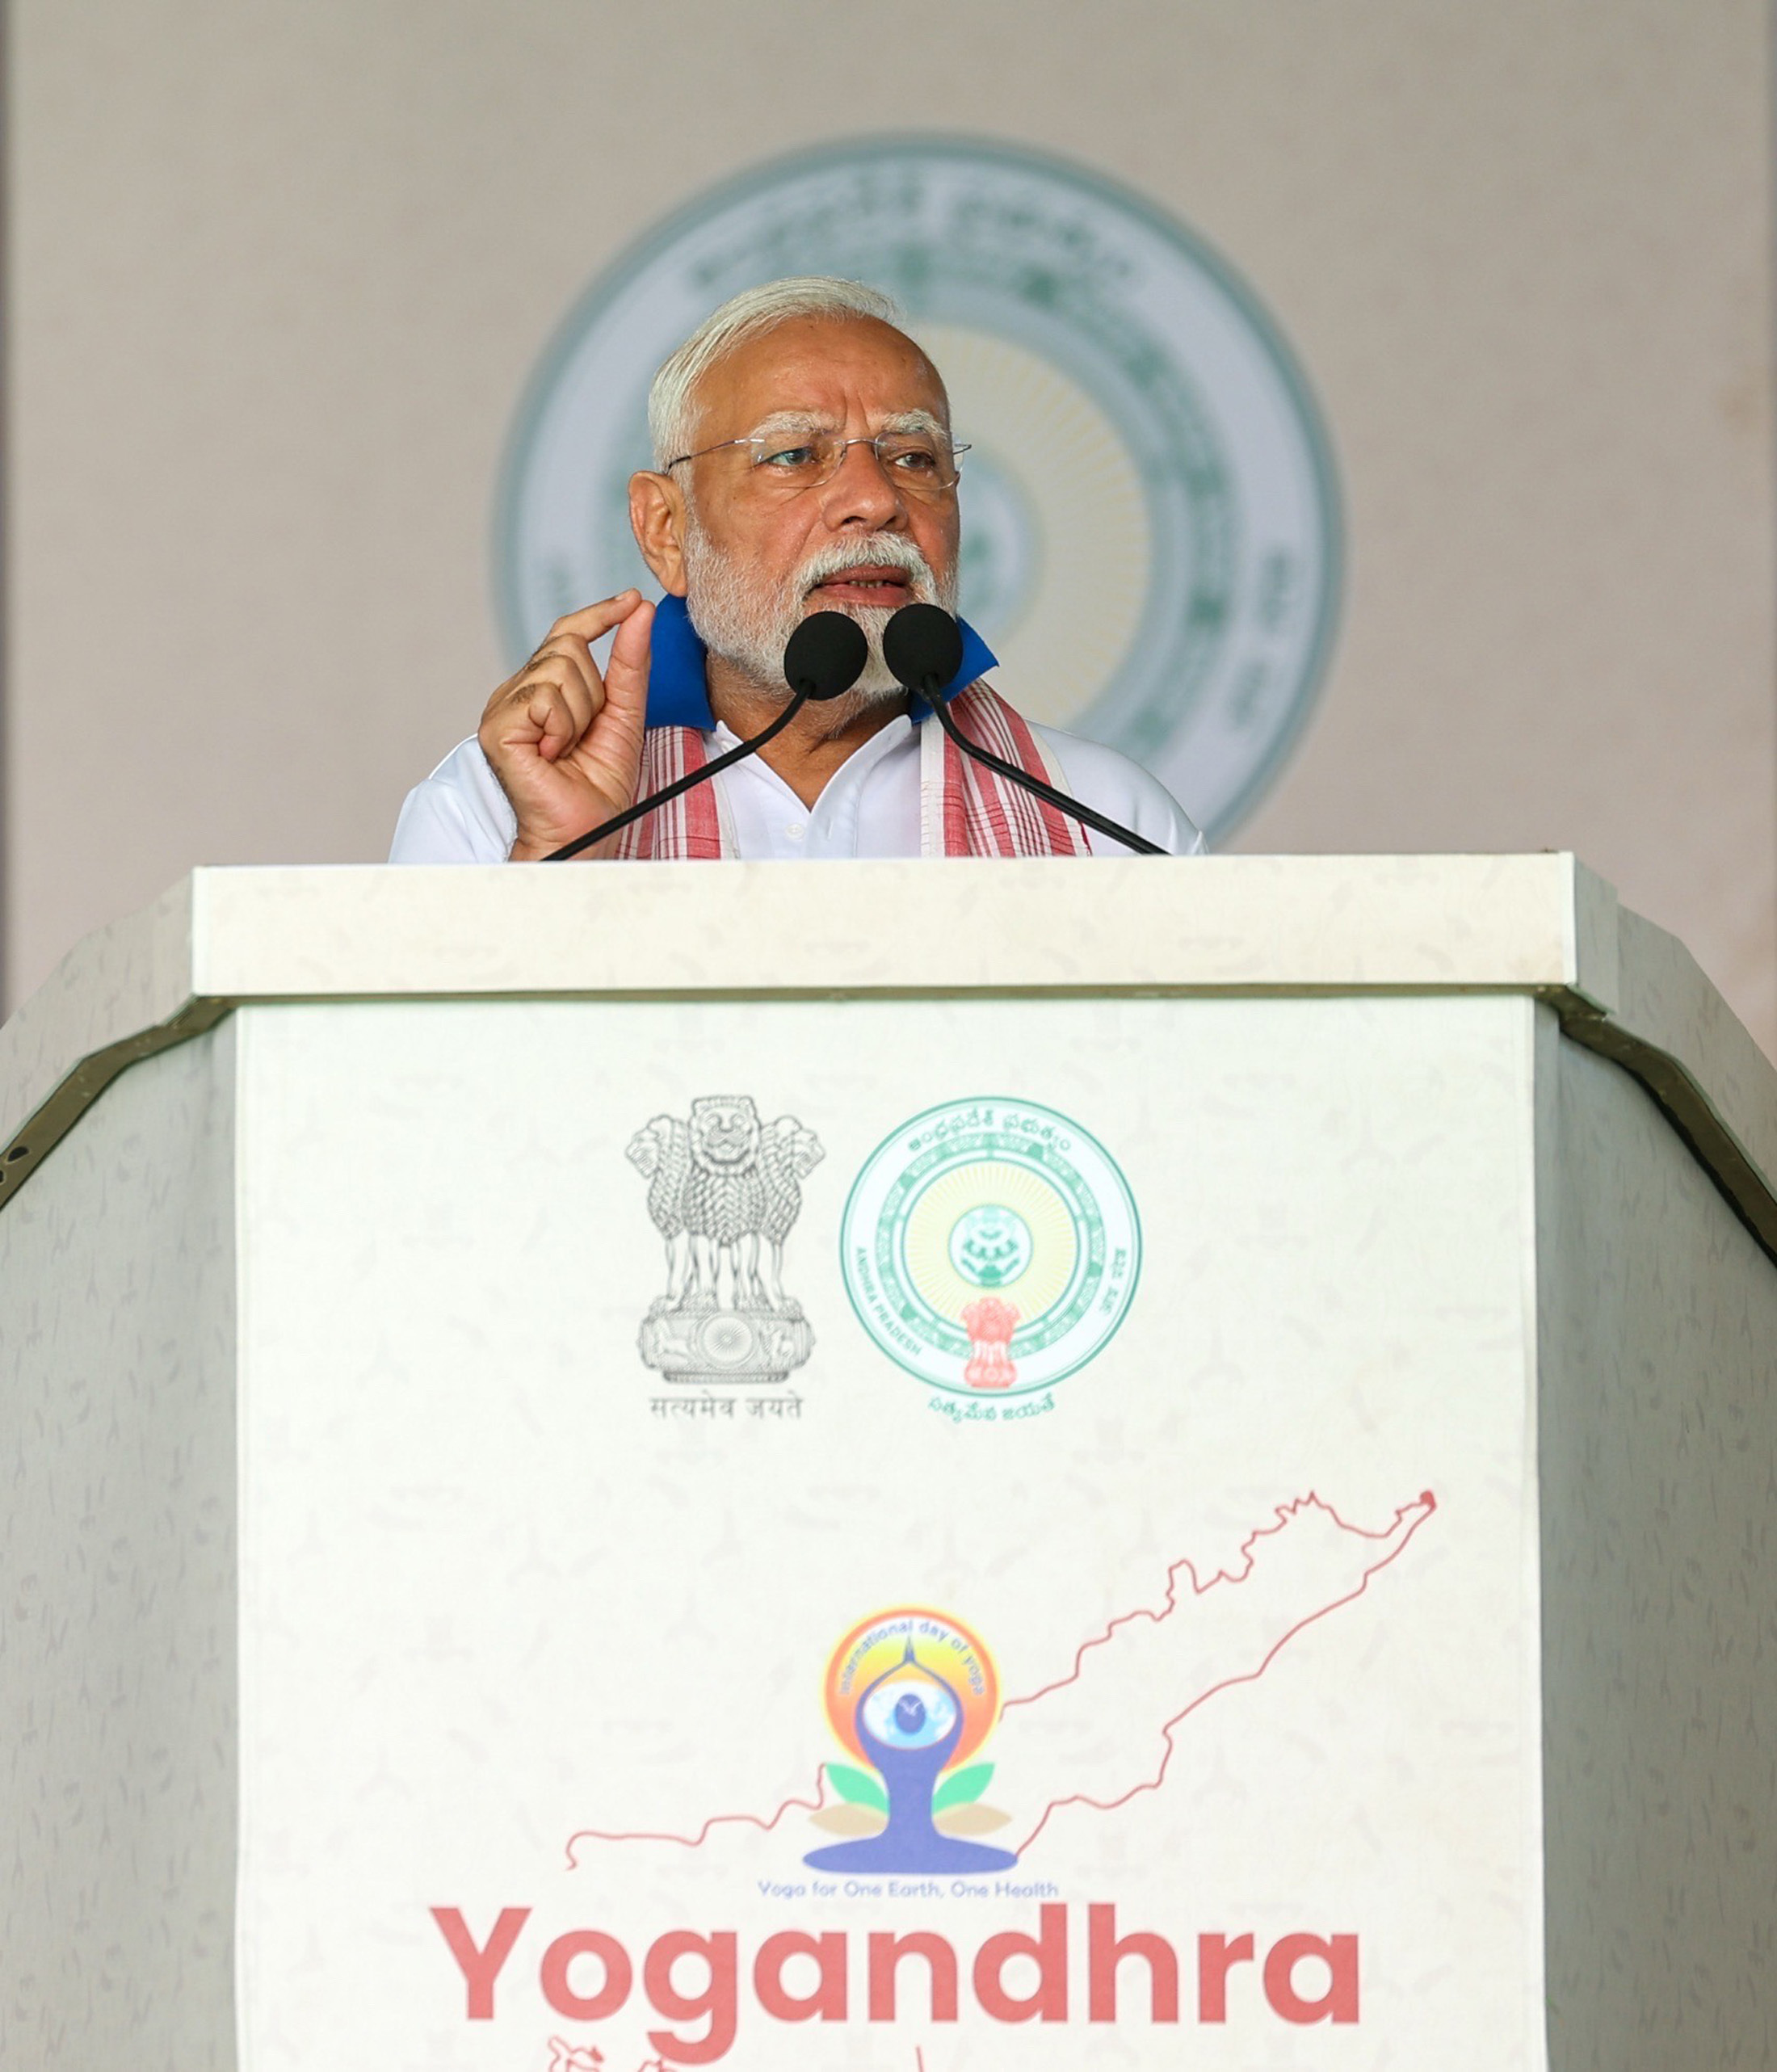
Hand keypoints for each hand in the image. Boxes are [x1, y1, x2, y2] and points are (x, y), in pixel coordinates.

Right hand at [479, 591, 653, 859]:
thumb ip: (630, 665)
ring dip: (580, 715)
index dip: (600, 614)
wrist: (585, 829)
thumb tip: (640, 612)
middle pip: (568, 645)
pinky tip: (552, 754)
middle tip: (584, 735)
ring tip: (568, 748)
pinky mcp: (496, 726)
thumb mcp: (625, 715)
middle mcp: (520, 690)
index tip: (631, 600)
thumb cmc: (598, 785)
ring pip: (559, 668)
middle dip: (594, 692)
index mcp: (545, 687)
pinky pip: (544, 697)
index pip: (568, 632)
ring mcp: (503, 706)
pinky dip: (562, 728)